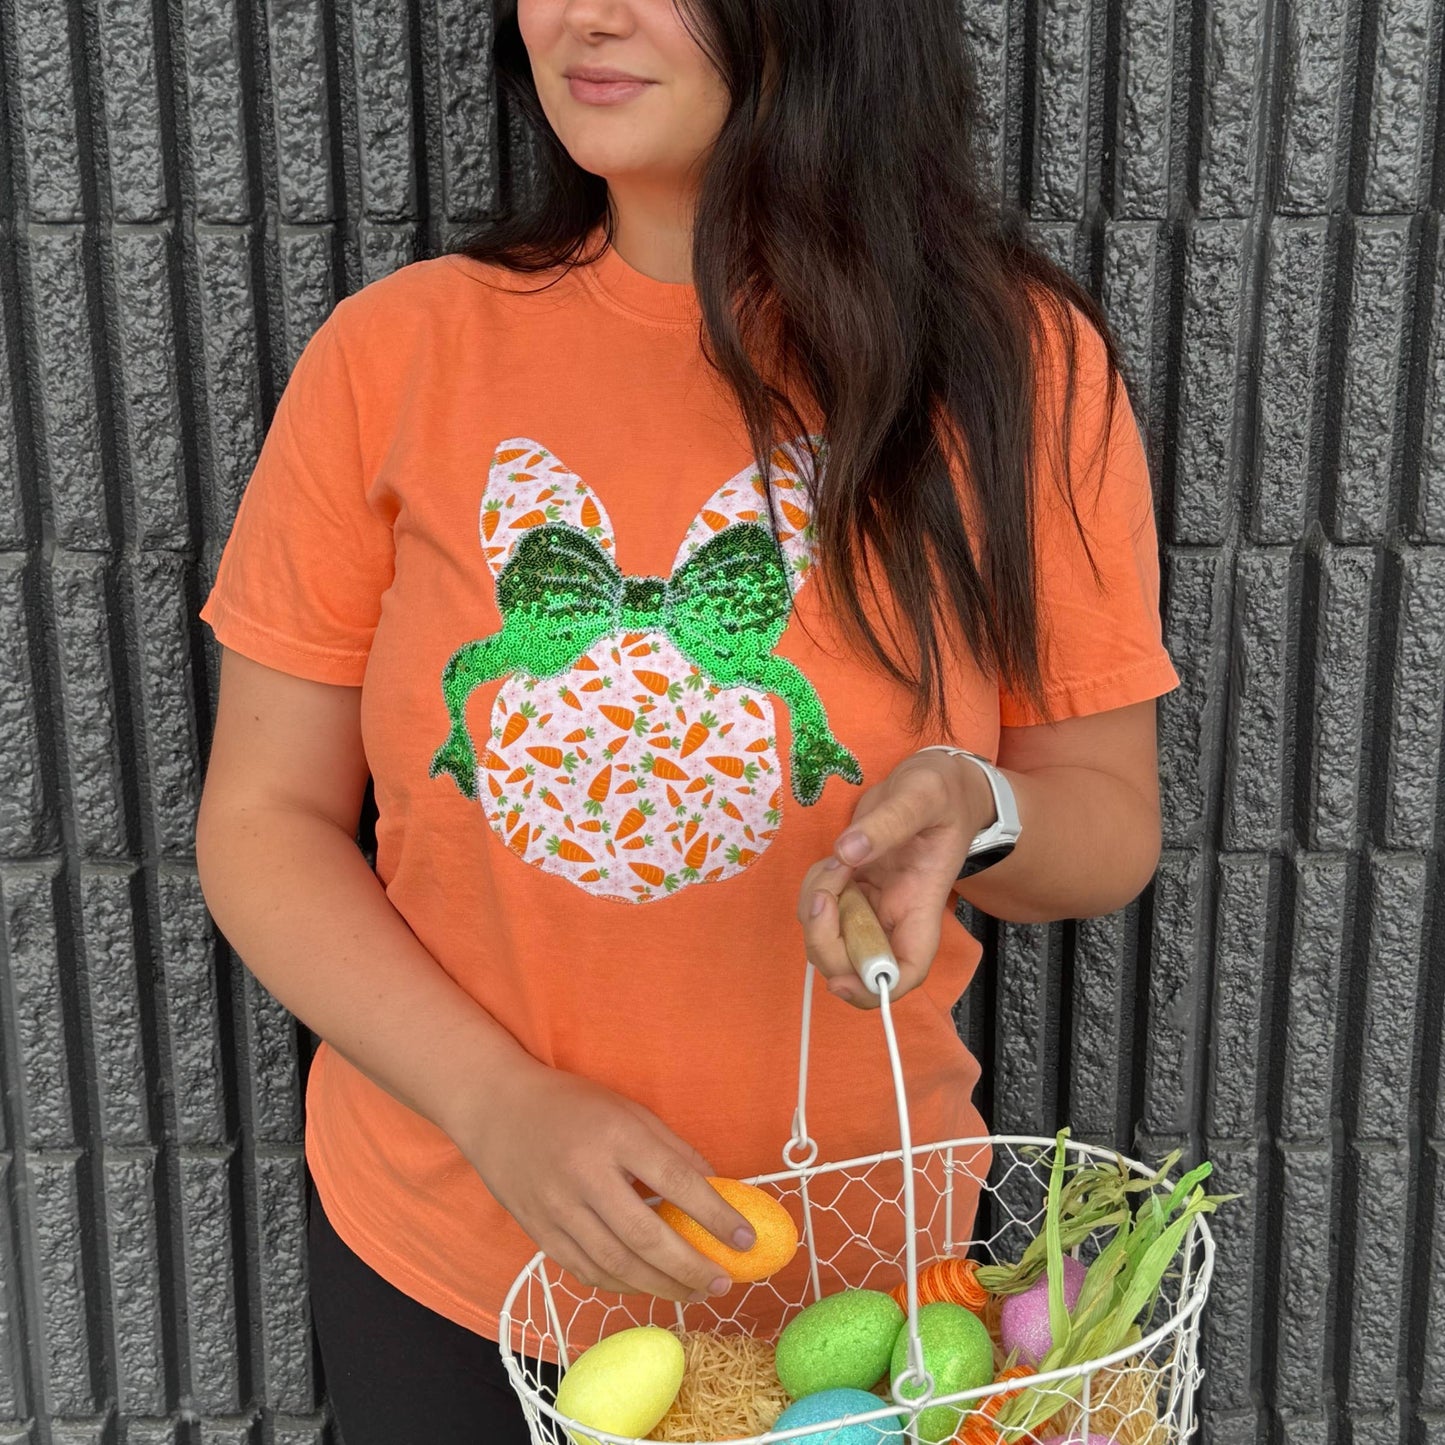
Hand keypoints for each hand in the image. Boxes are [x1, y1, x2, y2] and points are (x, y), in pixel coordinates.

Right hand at [453, 1058, 756, 1301]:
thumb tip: (717, 1191)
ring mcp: (557, 1209)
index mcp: (615, 1136)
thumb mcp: (629, 1111)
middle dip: (691, 1267)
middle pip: (646, 1236)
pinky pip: (587, 1271)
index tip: (746, 1239)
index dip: (715, 1215)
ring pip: (616, 1264)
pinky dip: (623, 1285)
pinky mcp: (539, 1233)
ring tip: (696, 1292)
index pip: (675, 1183)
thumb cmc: (573, 1106)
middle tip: (724, 1281)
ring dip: (662, 1286)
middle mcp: (584, 1175)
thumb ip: (673, 1150)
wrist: (498, 1110)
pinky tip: (649, 1286)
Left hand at [796, 750, 994, 1007]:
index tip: (841, 978)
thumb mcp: (922, 795)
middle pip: (852, 963)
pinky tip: (834, 859)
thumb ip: (889, 822)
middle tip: (824, 894)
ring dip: (815, 906)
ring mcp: (869, 903)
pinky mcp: (850, 886)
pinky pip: (818, 905)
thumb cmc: (941, 791)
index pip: (905, 970)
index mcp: (921, 907)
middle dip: (825, 940)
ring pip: (827, 935)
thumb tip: (847, 852)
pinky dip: (814, 887)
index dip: (873, 988)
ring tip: (836, 862)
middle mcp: (893, 915)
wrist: (935, 780)